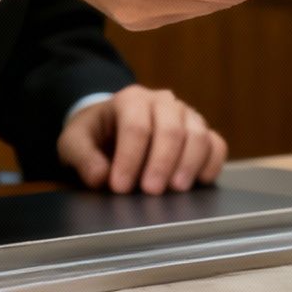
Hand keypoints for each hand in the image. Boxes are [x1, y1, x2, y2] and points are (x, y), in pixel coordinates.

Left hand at [56, 85, 227, 194]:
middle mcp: (163, 102)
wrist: (113, 128)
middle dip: (161, 162)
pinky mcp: (202, 133)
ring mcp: (186, 116)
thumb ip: (82, 157)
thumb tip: (101, 177)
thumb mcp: (74, 142)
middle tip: (151, 192)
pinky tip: (200, 181)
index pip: (136, 127)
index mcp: (131, 100)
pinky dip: (212, 163)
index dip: (130, 158)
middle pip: (171, 129)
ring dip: (189, 164)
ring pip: (198, 135)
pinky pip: (216, 145)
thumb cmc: (95, 136)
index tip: (120, 187)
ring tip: (176, 190)